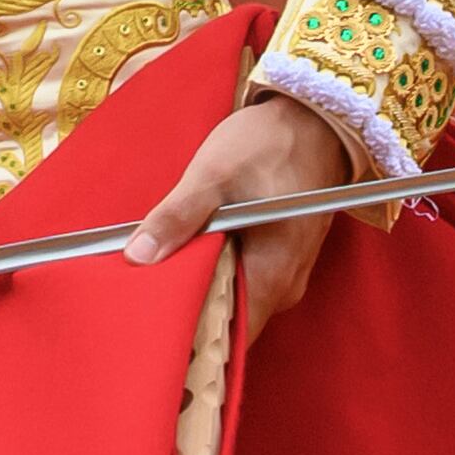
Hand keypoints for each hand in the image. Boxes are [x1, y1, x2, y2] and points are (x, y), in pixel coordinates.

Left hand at [118, 91, 352, 345]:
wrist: (315, 116)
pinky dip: (214, 269)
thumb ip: (178, 217)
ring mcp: (286, 271)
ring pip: (233, 296)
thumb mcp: (214, 175)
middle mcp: (285, 285)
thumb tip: (139, 256)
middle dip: (186, 311)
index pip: (229, 335)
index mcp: (274, 275)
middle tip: (140, 298)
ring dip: (198, 287)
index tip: (149, 328)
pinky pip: (242, 276)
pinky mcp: (280, 254)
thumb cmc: (269, 143)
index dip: (189, 339)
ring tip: (155, 275)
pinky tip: (186, 253)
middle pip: (228, 319)